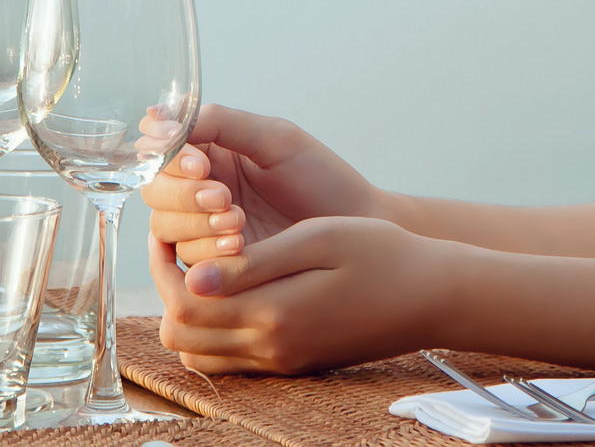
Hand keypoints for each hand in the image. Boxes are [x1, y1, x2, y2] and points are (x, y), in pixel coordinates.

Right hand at [140, 104, 385, 265]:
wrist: (357, 230)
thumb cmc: (322, 178)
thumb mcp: (274, 139)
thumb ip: (220, 123)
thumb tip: (159, 114)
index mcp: (211, 152)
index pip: (163, 151)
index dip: (171, 158)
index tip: (202, 164)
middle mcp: (201, 190)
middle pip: (156, 191)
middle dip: (184, 196)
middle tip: (224, 198)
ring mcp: (205, 229)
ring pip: (166, 227)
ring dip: (196, 225)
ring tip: (239, 223)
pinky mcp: (216, 265)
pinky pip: (188, 260)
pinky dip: (207, 253)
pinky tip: (240, 248)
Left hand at [148, 215, 458, 373]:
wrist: (432, 297)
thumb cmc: (382, 255)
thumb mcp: (318, 240)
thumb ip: (255, 262)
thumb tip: (195, 274)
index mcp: (274, 314)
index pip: (185, 303)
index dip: (162, 267)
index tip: (167, 231)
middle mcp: (272, 348)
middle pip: (182, 336)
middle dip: (167, 289)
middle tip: (178, 247)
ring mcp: (282, 361)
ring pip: (200, 354)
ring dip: (189, 313)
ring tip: (204, 267)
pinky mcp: (293, 363)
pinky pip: (229, 360)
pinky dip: (214, 330)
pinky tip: (232, 291)